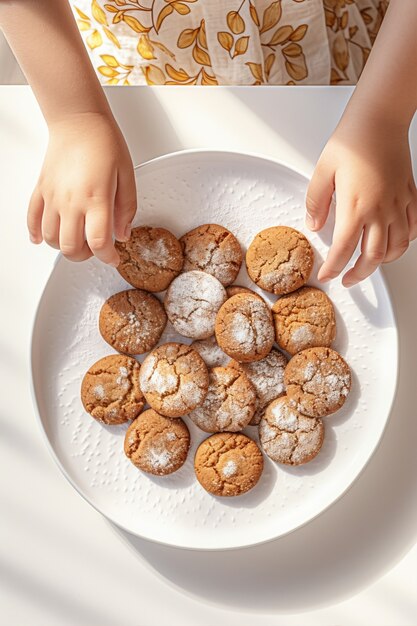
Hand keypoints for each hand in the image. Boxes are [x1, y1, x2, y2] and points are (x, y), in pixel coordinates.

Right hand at [27, 112, 136, 264]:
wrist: (78, 120)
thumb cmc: (104, 143)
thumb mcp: (127, 176)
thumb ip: (127, 209)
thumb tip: (123, 234)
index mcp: (96, 199)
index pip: (99, 243)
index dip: (108, 258)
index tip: (114, 258)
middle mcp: (71, 202)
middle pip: (71, 248)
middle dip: (86, 256)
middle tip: (96, 249)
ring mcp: (53, 198)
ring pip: (51, 239)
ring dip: (64, 247)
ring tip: (78, 239)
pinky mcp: (41, 190)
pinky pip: (32, 220)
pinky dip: (37, 234)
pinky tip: (44, 238)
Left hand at [305, 113, 416, 286]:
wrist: (379, 120)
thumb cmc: (351, 141)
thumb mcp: (322, 171)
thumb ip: (316, 203)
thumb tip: (314, 226)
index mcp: (355, 207)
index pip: (343, 250)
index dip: (333, 268)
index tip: (327, 275)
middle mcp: (379, 210)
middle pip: (372, 257)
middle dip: (359, 274)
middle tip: (348, 279)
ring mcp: (397, 204)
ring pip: (397, 247)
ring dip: (382, 262)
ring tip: (369, 265)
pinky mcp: (409, 195)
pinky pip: (413, 227)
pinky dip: (405, 241)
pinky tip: (394, 242)